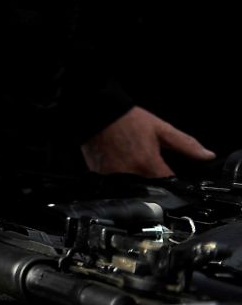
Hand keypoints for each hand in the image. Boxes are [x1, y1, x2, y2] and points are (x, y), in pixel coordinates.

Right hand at [82, 107, 214, 177]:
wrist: (97, 113)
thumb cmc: (127, 120)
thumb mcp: (161, 129)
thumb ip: (186, 145)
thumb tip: (207, 156)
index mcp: (149, 165)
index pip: (169, 186)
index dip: (174, 183)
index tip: (171, 176)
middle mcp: (131, 175)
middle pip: (150, 191)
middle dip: (154, 184)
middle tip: (149, 167)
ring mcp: (113, 178)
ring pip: (132, 190)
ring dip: (137, 182)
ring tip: (133, 165)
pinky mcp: (100, 176)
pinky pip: (115, 184)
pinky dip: (120, 178)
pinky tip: (120, 165)